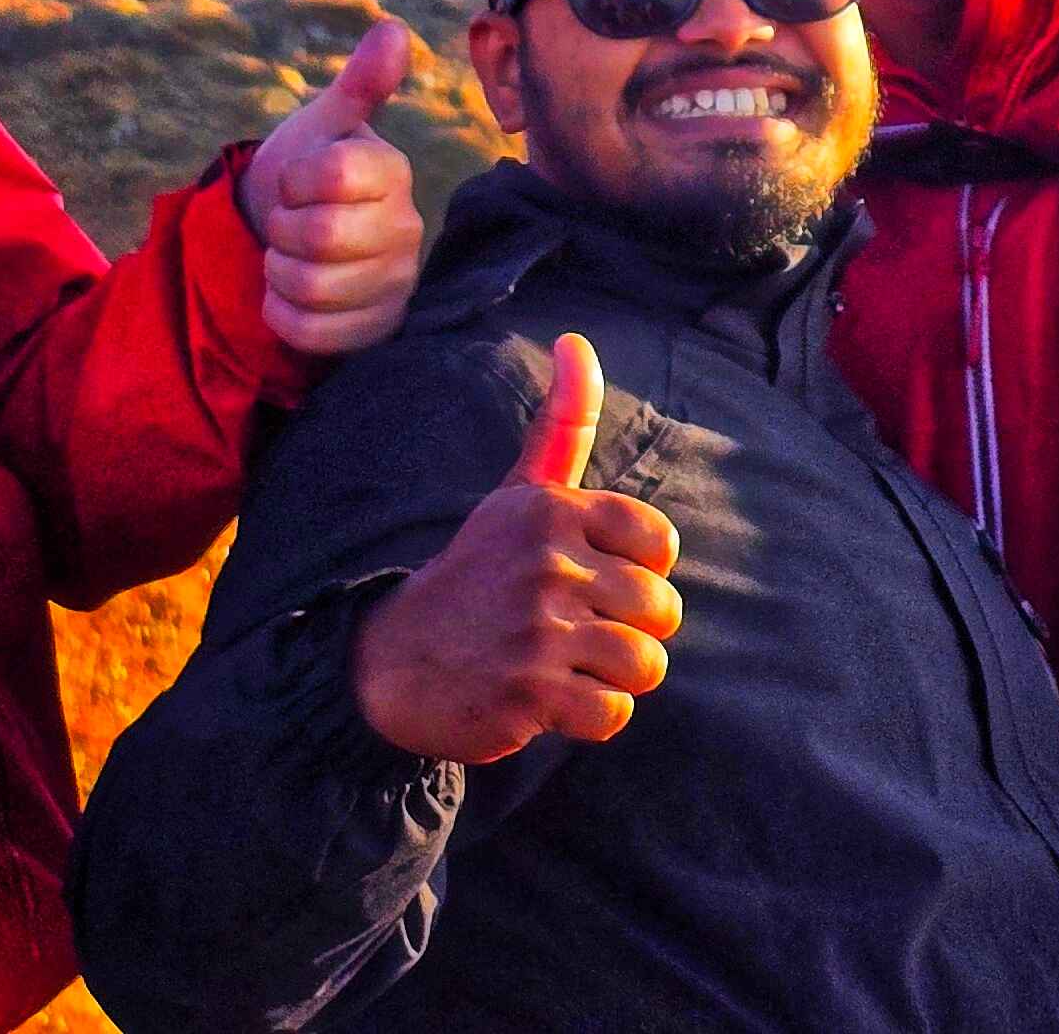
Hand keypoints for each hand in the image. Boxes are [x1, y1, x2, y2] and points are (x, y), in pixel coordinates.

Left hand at [242, 21, 424, 356]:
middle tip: (288, 222)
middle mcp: (405, 228)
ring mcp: (394, 284)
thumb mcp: (324, 124)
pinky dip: (280, 311)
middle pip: (321, 235)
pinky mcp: (374, 331)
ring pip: (310, 286)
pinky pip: (308, 331)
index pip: (334, 174)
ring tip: (290, 256)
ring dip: (278, 271)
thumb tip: (393, 30)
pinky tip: (290, 294)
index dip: (295, 179)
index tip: (297, 180)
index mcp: (392, 172)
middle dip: (283, 229)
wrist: (298, 236)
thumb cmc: (311, 172)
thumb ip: (359, 82)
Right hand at [349, 334, 681, 760]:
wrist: (396, 660)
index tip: (593, 576)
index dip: (639, 570)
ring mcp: (537, 631)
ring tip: (569, 664)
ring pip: (646, 664)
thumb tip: (577, 341)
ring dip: (615, 677)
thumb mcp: (518, 494)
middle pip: (662, 610)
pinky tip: (552, 699)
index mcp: (550, 510)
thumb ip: (561, 424)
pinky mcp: (530, 695)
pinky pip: (614, 715)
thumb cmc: (479, 572)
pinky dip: (593, 717)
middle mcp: (546, 564)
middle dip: (630, 630)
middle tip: (576, 629)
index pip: (660, 542)